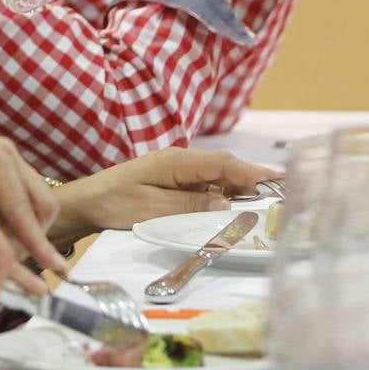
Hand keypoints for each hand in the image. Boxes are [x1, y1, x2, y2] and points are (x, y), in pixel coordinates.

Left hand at [48, 148, 277, 243]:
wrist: (84, 204)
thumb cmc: (112, 203)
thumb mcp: (151, 208)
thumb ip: (189, 205)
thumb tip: (225, 201)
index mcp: (175, 161)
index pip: (222, 163)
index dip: (252, 173)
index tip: (278, 182)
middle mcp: (179, 162)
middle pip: (225, 168)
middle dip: (253, 180)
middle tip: (284, 193)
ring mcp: (176, 172)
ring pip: (217, 178)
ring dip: (240, 189)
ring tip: (267, 202)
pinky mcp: (172, 184)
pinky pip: (204, 187)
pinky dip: (222, 196)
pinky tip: (234, 208)